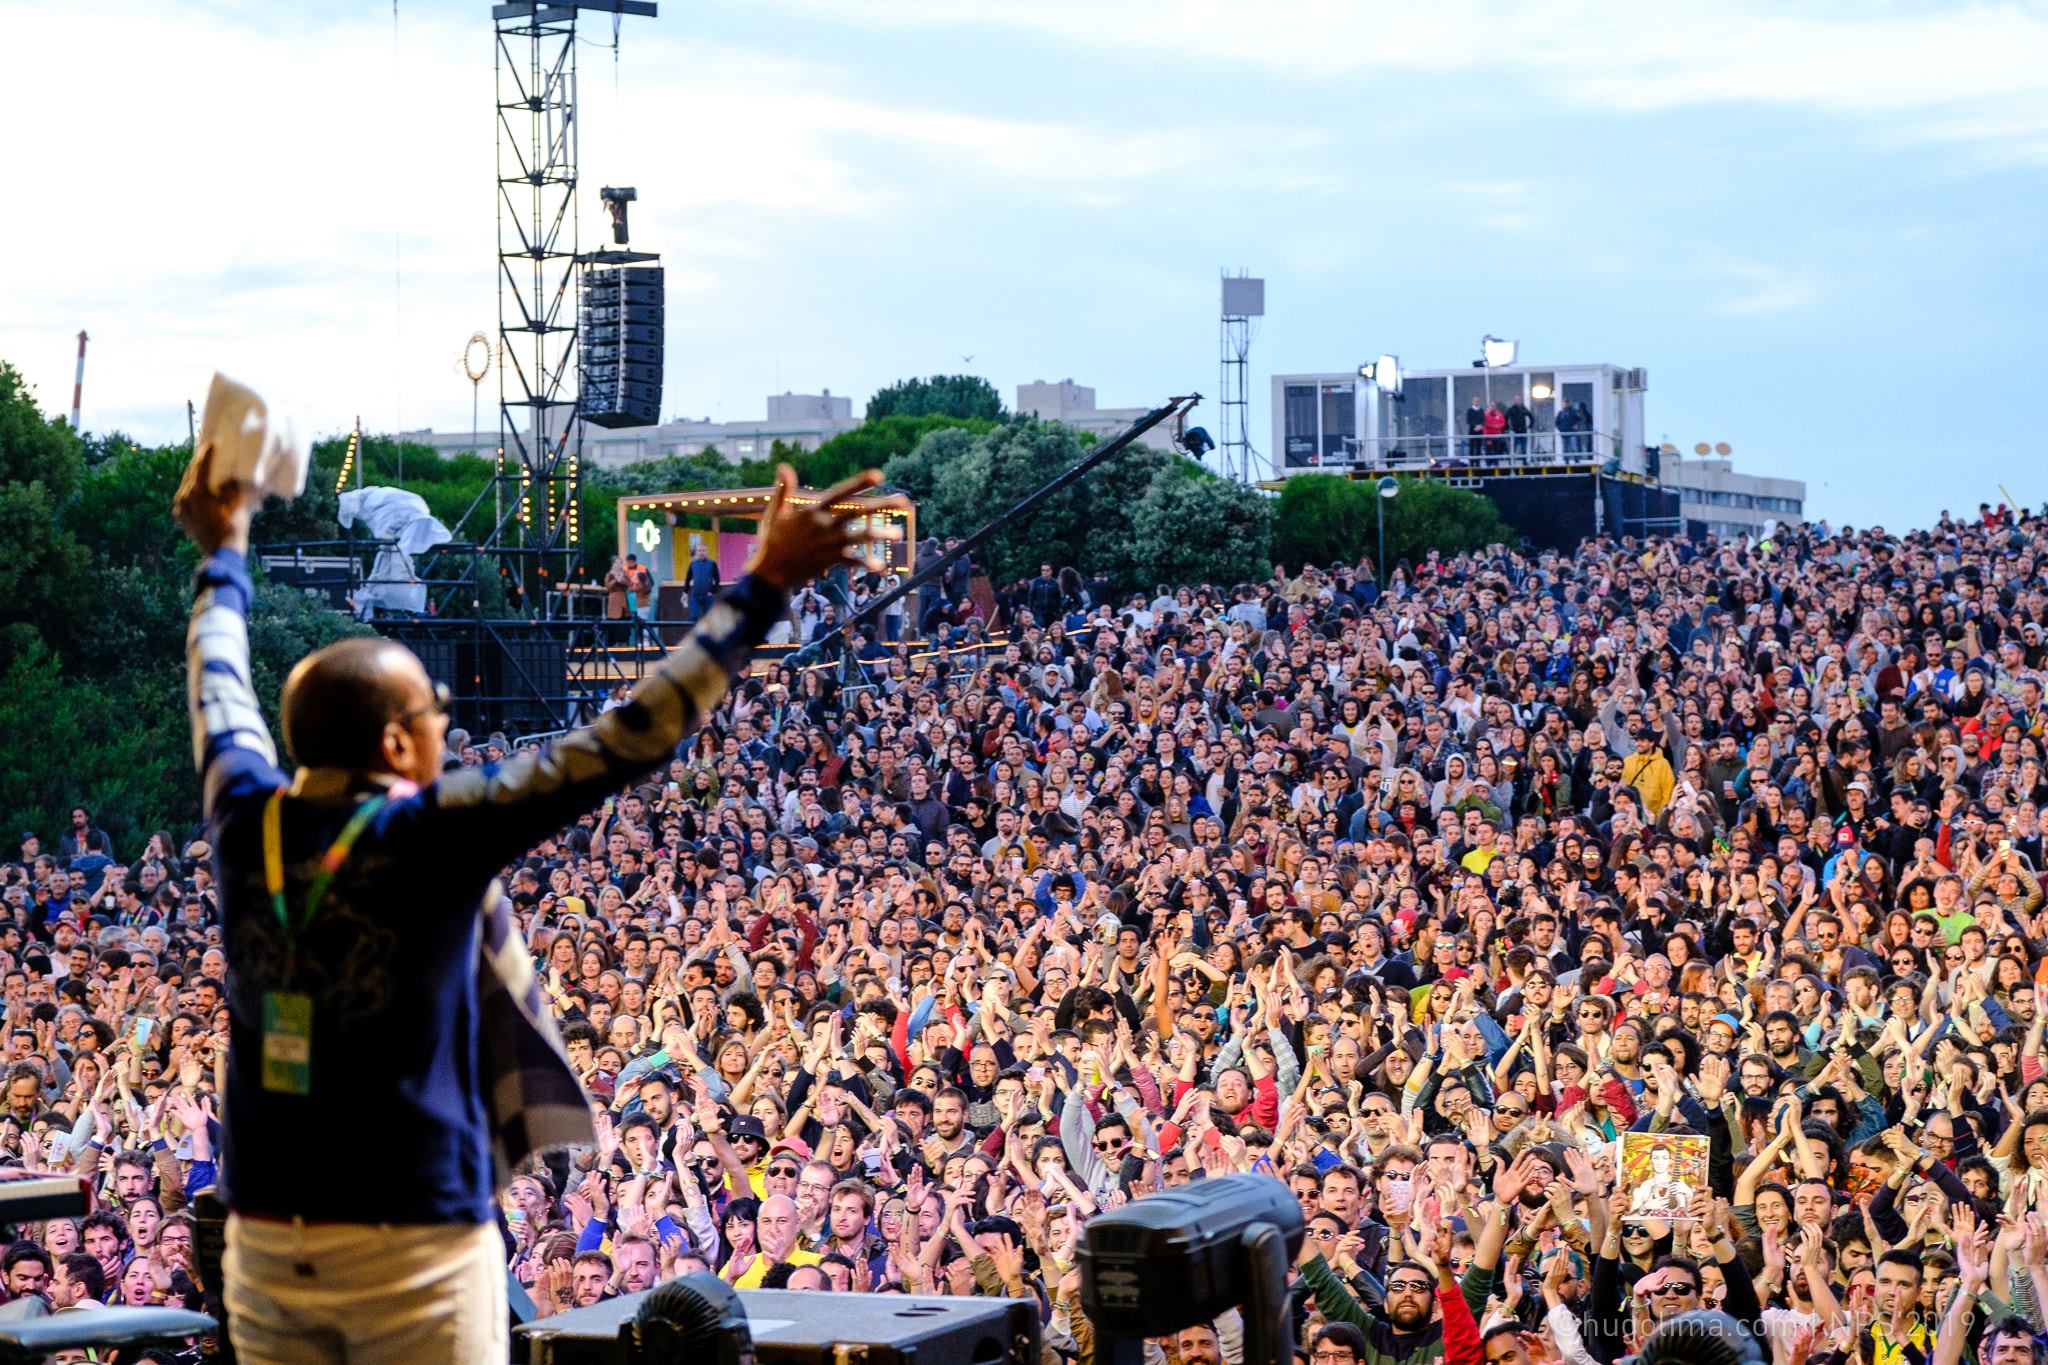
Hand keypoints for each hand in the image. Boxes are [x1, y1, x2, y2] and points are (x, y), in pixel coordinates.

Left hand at [173, 446, 255, 555]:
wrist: (222, 552)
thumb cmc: (234, 526)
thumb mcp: (239, 502)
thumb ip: (234, 486)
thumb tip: (232, 477)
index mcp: (197, 492)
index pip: (201, 466)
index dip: (207, 453)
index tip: (212, 443)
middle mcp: (184, 498)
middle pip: (191, 475)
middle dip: (200, 464)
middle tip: (207, 455)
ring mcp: (181, 509)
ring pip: (187, 487)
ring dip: (196, 479)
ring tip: (205, 473)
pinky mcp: (182, 519)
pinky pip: (186, 500)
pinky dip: (193, 494)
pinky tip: (201, 493)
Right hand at [744, 467, 906, 591]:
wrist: (769, 573)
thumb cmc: (772, 540)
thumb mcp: (775, 512)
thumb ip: (783, 489)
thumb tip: (783, 466)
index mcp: (813, 511)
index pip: (840, 493)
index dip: (859, 483)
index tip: (879, 475)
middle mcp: (824, 526)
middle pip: (857, 513)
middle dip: (881, 506)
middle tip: (904, 501)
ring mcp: (829, 544)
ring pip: (860, 538)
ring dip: (879, 536)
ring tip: (898, 534)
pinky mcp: (830, 561)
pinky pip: (852, 562)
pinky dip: (865, 564)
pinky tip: (882, 566)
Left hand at [1696, 1055, 1729, 1105]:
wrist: (1709, 1100)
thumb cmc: (1704, 1093)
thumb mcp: (1698, 1086)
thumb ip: (1695, 1080)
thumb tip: (1690, 1074)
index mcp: (1706, 1077)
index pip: (1707, 1069)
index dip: (1707, 1064)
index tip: (1707, 1058)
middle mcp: (1712, 1078)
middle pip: (1712, 1069)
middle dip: (1713, 1063)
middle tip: (1713, 1057)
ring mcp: (1716, 1080)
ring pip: (1717, 1072)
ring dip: (1718, 1066)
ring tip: (1719, 1060)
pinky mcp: (1720, 1084)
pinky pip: (1722, 1077)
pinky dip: (1723, 1073)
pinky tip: (1723, 1068)